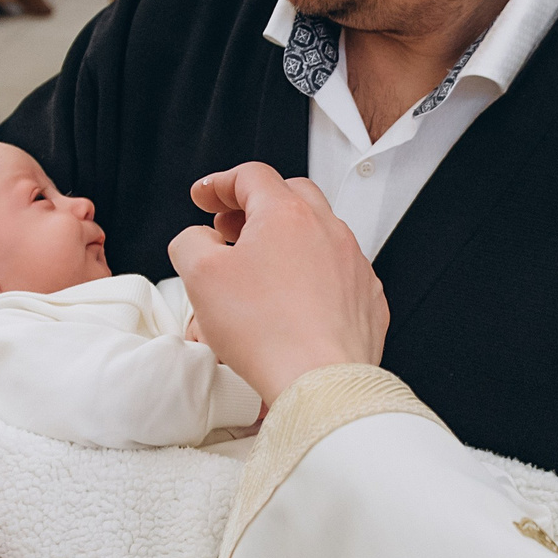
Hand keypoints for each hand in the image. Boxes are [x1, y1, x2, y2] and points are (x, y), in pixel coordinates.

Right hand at [170, 162, 387, 403]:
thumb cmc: (266, 332)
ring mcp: (353, 264)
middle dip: (255, 205)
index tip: (204, 197)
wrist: (320, 381)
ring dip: (286, 239)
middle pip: (289, 195)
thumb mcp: (201, 277)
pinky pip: (339, 271)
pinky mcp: (367, 298)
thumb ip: (190, 243)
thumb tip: (198, 240)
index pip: (250, 176)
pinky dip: (314, 273)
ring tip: (260, 266)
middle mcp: (327, 230)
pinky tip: (294, 299)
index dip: (219, 184)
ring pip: (318, 233)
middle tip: (229, 228)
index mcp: (287, 215)